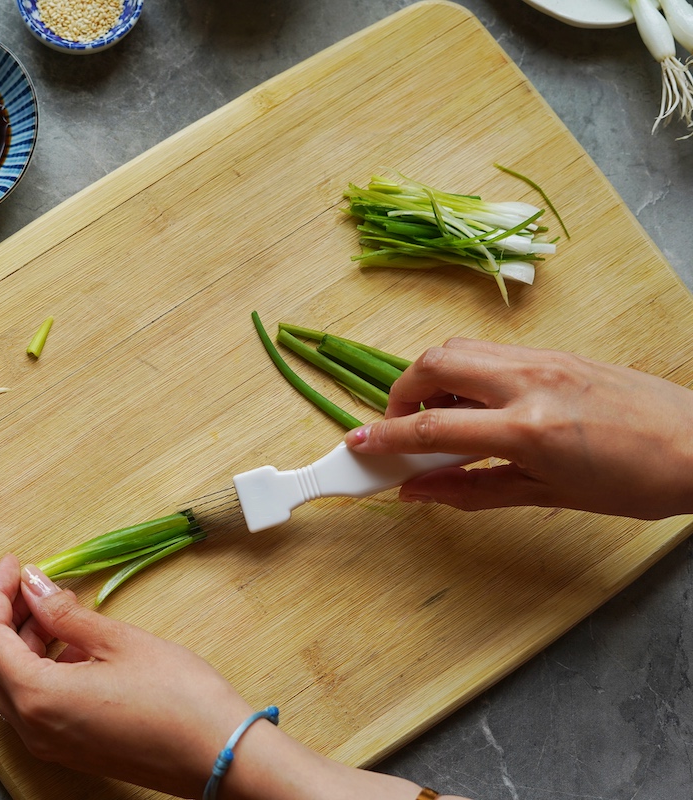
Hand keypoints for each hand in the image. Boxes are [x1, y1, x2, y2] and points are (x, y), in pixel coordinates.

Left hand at [0, 554, 434, 799]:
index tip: (18, 557)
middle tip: (34, 574)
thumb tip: (34, 581)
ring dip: (28, 638)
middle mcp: (37, 724)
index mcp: (38, 693)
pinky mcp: (84, 747)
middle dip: (5, 611)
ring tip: (64, 600)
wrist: (231, 764)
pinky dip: (50, 665)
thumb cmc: (186, 700)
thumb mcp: (124, 640)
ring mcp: (58, 741)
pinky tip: (85, 641)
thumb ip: (67, 611)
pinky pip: (44, 699)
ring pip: (17, 681)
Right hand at [345, 338, 692, 517]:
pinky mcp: (555, 351)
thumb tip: (418, 492)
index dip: (382, 437)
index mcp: (526, 427)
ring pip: (459, 348)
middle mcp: (528, 381)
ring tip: (437, 417)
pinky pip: (490, 352)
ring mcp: (543, 359)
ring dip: (431, 377)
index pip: (430, 427)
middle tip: (398, 427)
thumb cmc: (635, 482)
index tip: (355, 444)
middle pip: (433, 364)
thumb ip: (473, 490)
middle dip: (400, 393)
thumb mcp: (548, 495)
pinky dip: (464, 372)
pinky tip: (476, 406)